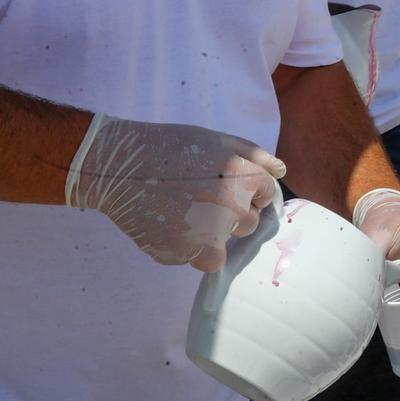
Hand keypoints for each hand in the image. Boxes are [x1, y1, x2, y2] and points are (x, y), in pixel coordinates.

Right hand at [65, 113, 284, 270]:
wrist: (119, 167)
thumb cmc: (171, 147)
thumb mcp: (217, 140)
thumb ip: (254, 157)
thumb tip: (280, 172)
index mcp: (243, 178)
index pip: (266, 194)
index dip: (248, 190)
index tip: (224, 185)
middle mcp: (231, 208)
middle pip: (249, 223)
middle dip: (232, 214)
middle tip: (201, 199)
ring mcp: (207, 234)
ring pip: (225, 246)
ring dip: (213, 236)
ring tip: (185, 214)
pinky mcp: (183, 254)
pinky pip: (199, 260)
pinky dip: (190, 249)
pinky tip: (171, 227)